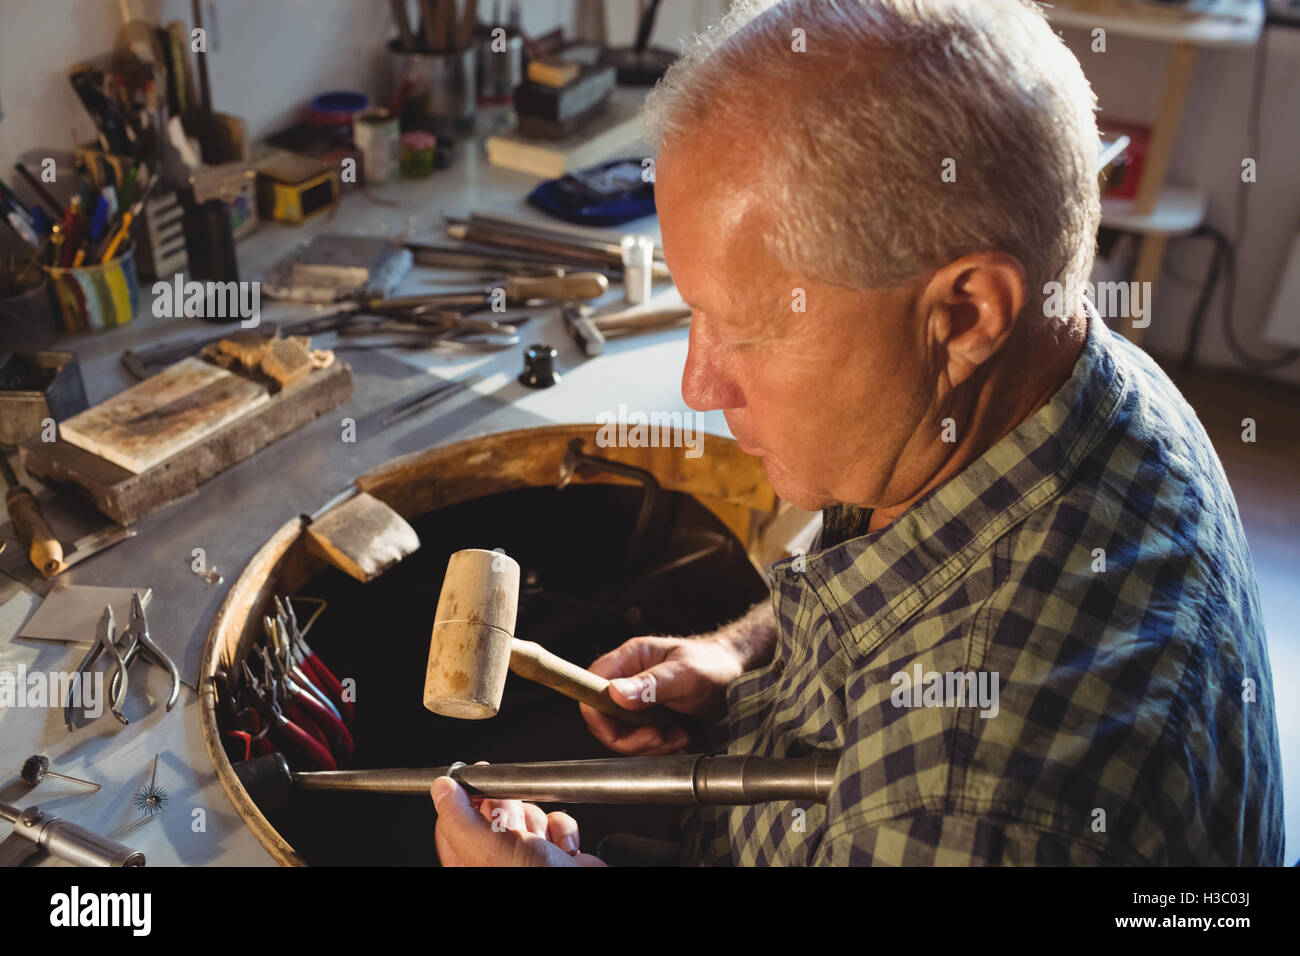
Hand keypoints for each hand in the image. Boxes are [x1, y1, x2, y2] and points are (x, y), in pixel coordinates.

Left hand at [432, 773, 606, 866]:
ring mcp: (527, 854)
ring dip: (540, 822)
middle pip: (494, 809)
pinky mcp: (556, 851)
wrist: (586, 898)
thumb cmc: (538, 883)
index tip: (479, 779)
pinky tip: (562, 849)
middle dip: (511, 810)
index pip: (454, 818)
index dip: (466, 794)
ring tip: (542, 843)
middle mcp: (496, 859)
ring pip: (528, 811)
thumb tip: (441, 788)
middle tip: (514, 824)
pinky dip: (562, 830)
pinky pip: (556, 822)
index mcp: (468, 861)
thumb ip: (460, 819)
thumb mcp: (489, 850)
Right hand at [580, 634, 748, 754]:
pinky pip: (643, 743)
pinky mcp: (652, 718)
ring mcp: (640, 701)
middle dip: (632, 739)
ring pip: (625, 736)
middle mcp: (629, 680)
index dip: (598, 716)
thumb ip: (651, 683)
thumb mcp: (685, 673)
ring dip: (652, 745)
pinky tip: (682, 738)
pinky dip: (662, 748)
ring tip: (679, 735)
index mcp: (630, 659)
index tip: (621, 733)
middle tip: (660, 737)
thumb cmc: (715, 664)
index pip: (591, 689)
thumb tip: (615, 693)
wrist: (739, 675)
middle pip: (605, 720)